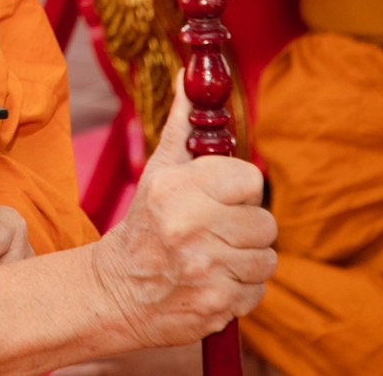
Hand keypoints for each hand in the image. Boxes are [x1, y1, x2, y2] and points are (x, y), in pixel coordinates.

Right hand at [92, 79, 277, 349]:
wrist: (115, 292)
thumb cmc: (144, 225)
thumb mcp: (158, 172)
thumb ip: (183, 127)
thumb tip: (189, 77)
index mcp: (178, 189)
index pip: (252, 180)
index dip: (240, 191)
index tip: (221, 199)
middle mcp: (191, 228)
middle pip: (265, 223)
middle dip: (245, 228)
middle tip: (215, 232)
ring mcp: (204, 270)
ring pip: (267, 258)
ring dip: (246, 260)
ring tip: (214, 257)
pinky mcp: (216, 305)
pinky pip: (258, 290)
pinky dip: (241, 289)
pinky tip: (213, 281)